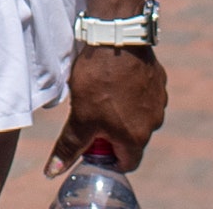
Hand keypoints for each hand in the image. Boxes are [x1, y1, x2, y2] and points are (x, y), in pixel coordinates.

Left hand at [47, 45, 167, 175]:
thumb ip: (69, 147)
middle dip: (111, 132)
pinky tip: (114, 78)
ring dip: (121, 111)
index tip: (91, 144)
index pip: (126, 163)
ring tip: (101, 93)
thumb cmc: (98, 81)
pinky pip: (143, 94)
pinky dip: (129, 92)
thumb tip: (53, 172)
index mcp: (136, 138)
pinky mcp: (158, 80)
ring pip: (138, 115)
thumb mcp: (79, 118)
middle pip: (131, 139)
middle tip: (90, 114)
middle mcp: (154, 123)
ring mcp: (159, 100)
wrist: (115, 40)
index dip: (106, 157)